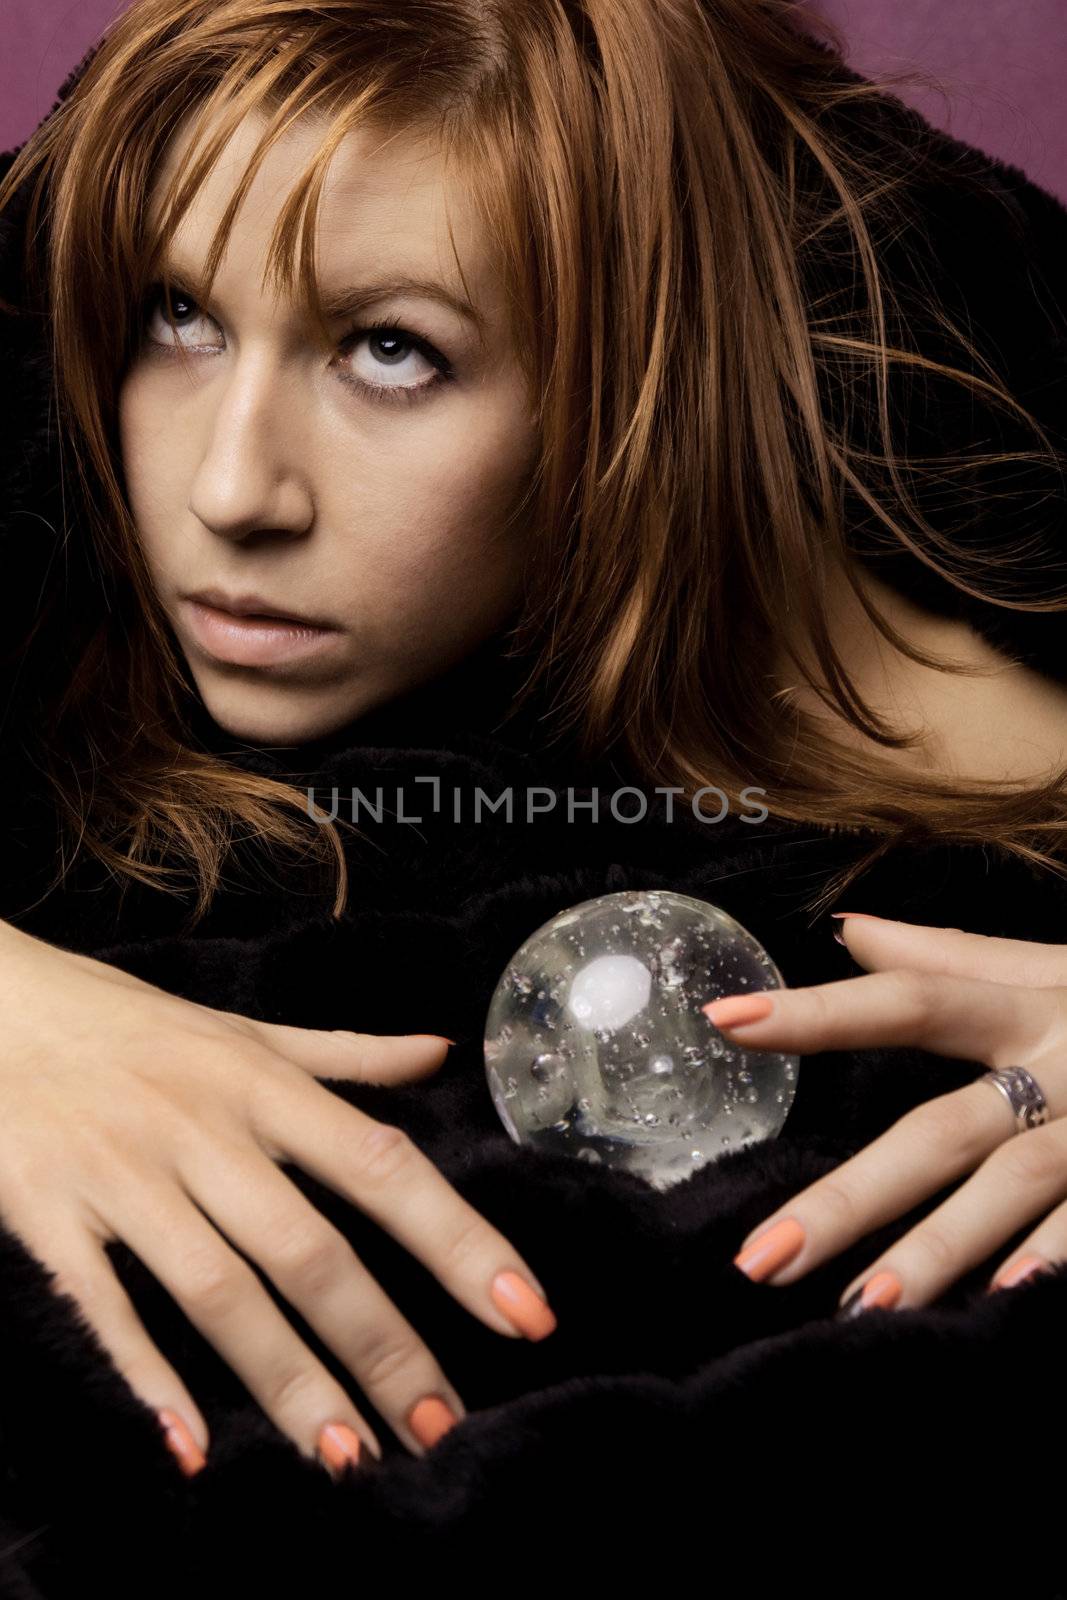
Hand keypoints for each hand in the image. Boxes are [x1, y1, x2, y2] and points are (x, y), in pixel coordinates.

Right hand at [0, 918, 555, 1476]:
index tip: (525, 1311)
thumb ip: (345, 1053)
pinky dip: (147, 1374)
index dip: (459, 1241)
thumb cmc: (127, 1023)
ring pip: (220, 1292)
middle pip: (308, 1251)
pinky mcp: (47, 1213)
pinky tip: (193, 1445)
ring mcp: (124, 1175)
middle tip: (441, 1427)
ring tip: (347, 1458)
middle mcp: (204, 1131)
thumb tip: (440, 1053)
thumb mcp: (242, 1028)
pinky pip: (104, 1304)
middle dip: (384, 1345)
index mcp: (262, 1085)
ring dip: (287, 1380)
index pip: (382, 1167)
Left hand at [700, 913, 1066, 1316]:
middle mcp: (1061, 1062)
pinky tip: (1007, 1302)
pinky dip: (1056, 1258)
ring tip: (860, 1309)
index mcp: (1026, 1002)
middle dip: (849, 1198)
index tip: (723, 1020)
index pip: (908, 998)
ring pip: (1011, 1191)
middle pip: (940, 1131)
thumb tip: (849, 931)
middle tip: (759, 1259)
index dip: (818, 1010)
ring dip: (938, 1253)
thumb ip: (950, 954)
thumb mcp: (1051, 962)